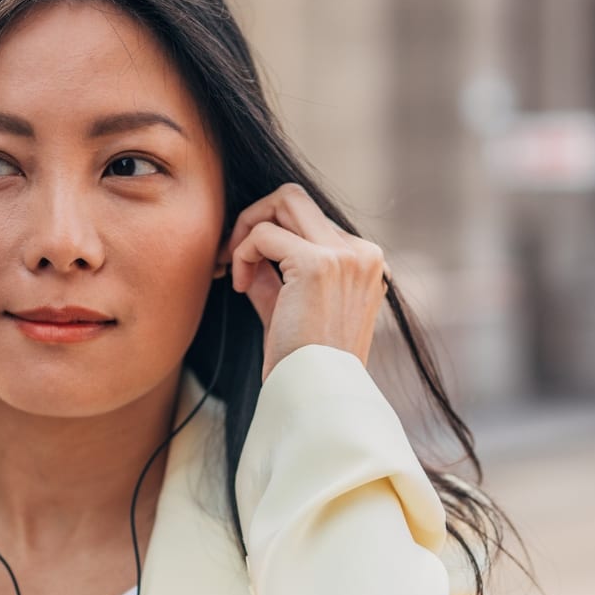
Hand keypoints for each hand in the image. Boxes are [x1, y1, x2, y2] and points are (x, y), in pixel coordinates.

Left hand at [222, 182, 387, 382]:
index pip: (309, 220)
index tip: (243, 264)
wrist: (315, 396)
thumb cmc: (302, 363)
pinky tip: (238, 286)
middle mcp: (362, 254)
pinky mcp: (318, 264)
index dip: (269, 235)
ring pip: (284, 200)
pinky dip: (242, 254)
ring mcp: (345, 256)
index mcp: (365, 263)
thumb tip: (248, 241)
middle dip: (255, 218)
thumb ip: (276, 272)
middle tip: (230, 255)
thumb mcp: (290, 307)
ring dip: (247, 229)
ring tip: (233, 269)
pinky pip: (264, 234)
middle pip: (297, 198)